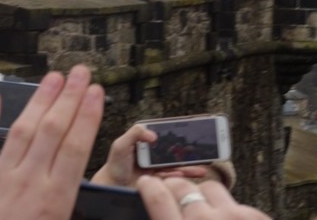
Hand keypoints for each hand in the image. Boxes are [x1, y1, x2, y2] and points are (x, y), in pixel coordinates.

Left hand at [0, 64, 104, 219]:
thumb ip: (70, 214)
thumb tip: (87, 203)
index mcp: (54, 200)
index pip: (76, 147)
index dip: (87, 115)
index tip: (96, 91)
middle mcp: (29, 183)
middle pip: (53, 131)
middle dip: (69, 97)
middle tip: (80, 71)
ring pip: (22, 130)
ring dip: (39, 101)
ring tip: (53, 76)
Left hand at [90, 124, 206, 187]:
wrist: (113, 186)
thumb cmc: (115, 164)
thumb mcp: (121, 145)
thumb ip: (134, 134)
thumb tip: (153, 134)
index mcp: (145, 140)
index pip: (164, 133)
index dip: (178, 131)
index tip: (191, 129)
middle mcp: (154, 152)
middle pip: (175, 148)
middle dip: (189, 148)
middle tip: (202, 147)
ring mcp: (158, 165)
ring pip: (178, 163)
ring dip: (191, 163)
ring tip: (204, 163)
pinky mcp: (160, 179)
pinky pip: (176, 176)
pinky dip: (185, 175)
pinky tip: (193, 173)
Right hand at [137, 176, 270, 219]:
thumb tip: (156, 211)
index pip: (157, 197)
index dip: (149, 186)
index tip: (147, 183)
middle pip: (181, 188)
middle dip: (173, 188)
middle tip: (173, 196)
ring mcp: (234, 217)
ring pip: (209, 188)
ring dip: (202, 197)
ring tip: (204, 212)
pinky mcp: (257, 217)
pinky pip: (236, 203)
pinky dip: (229, 209)